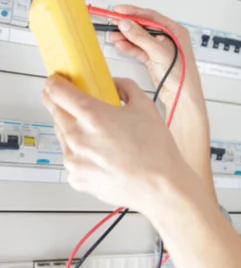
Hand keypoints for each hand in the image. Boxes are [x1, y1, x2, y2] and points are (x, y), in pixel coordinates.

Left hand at [41, 74, 197, 209]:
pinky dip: (81, 155)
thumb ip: (126, 87)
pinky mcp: (76, 178)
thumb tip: (114, 84)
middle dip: (60, 104)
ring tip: (100, 137)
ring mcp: (74, 160)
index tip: (56, 82)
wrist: (160, 186)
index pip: (57, 91)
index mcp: (93, 116)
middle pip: (54, 112)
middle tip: (75, 104)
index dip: (54, 82)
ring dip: (73, 130)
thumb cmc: (155, 152)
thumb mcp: (146, 108)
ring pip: (63, 136)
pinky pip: (72, 160)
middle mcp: (78, 137)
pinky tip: (102, 156)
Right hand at [108, 5, 202, 108]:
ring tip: (113, 34)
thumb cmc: (182, 74)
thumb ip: (141, 37)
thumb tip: (127, 24)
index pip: (152, 17)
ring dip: (126, 36)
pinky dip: (129, 47)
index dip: (135, 12)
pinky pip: (138, 49)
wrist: (182, 95)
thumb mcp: (159, 51)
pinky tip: (120, 44)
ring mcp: (160, 49)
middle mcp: (168, 38)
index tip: (120, 10)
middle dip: (128, 25)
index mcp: (175, 31)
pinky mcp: (153, 59)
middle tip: (113, 21)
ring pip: (139, 38)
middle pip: (144, 27)